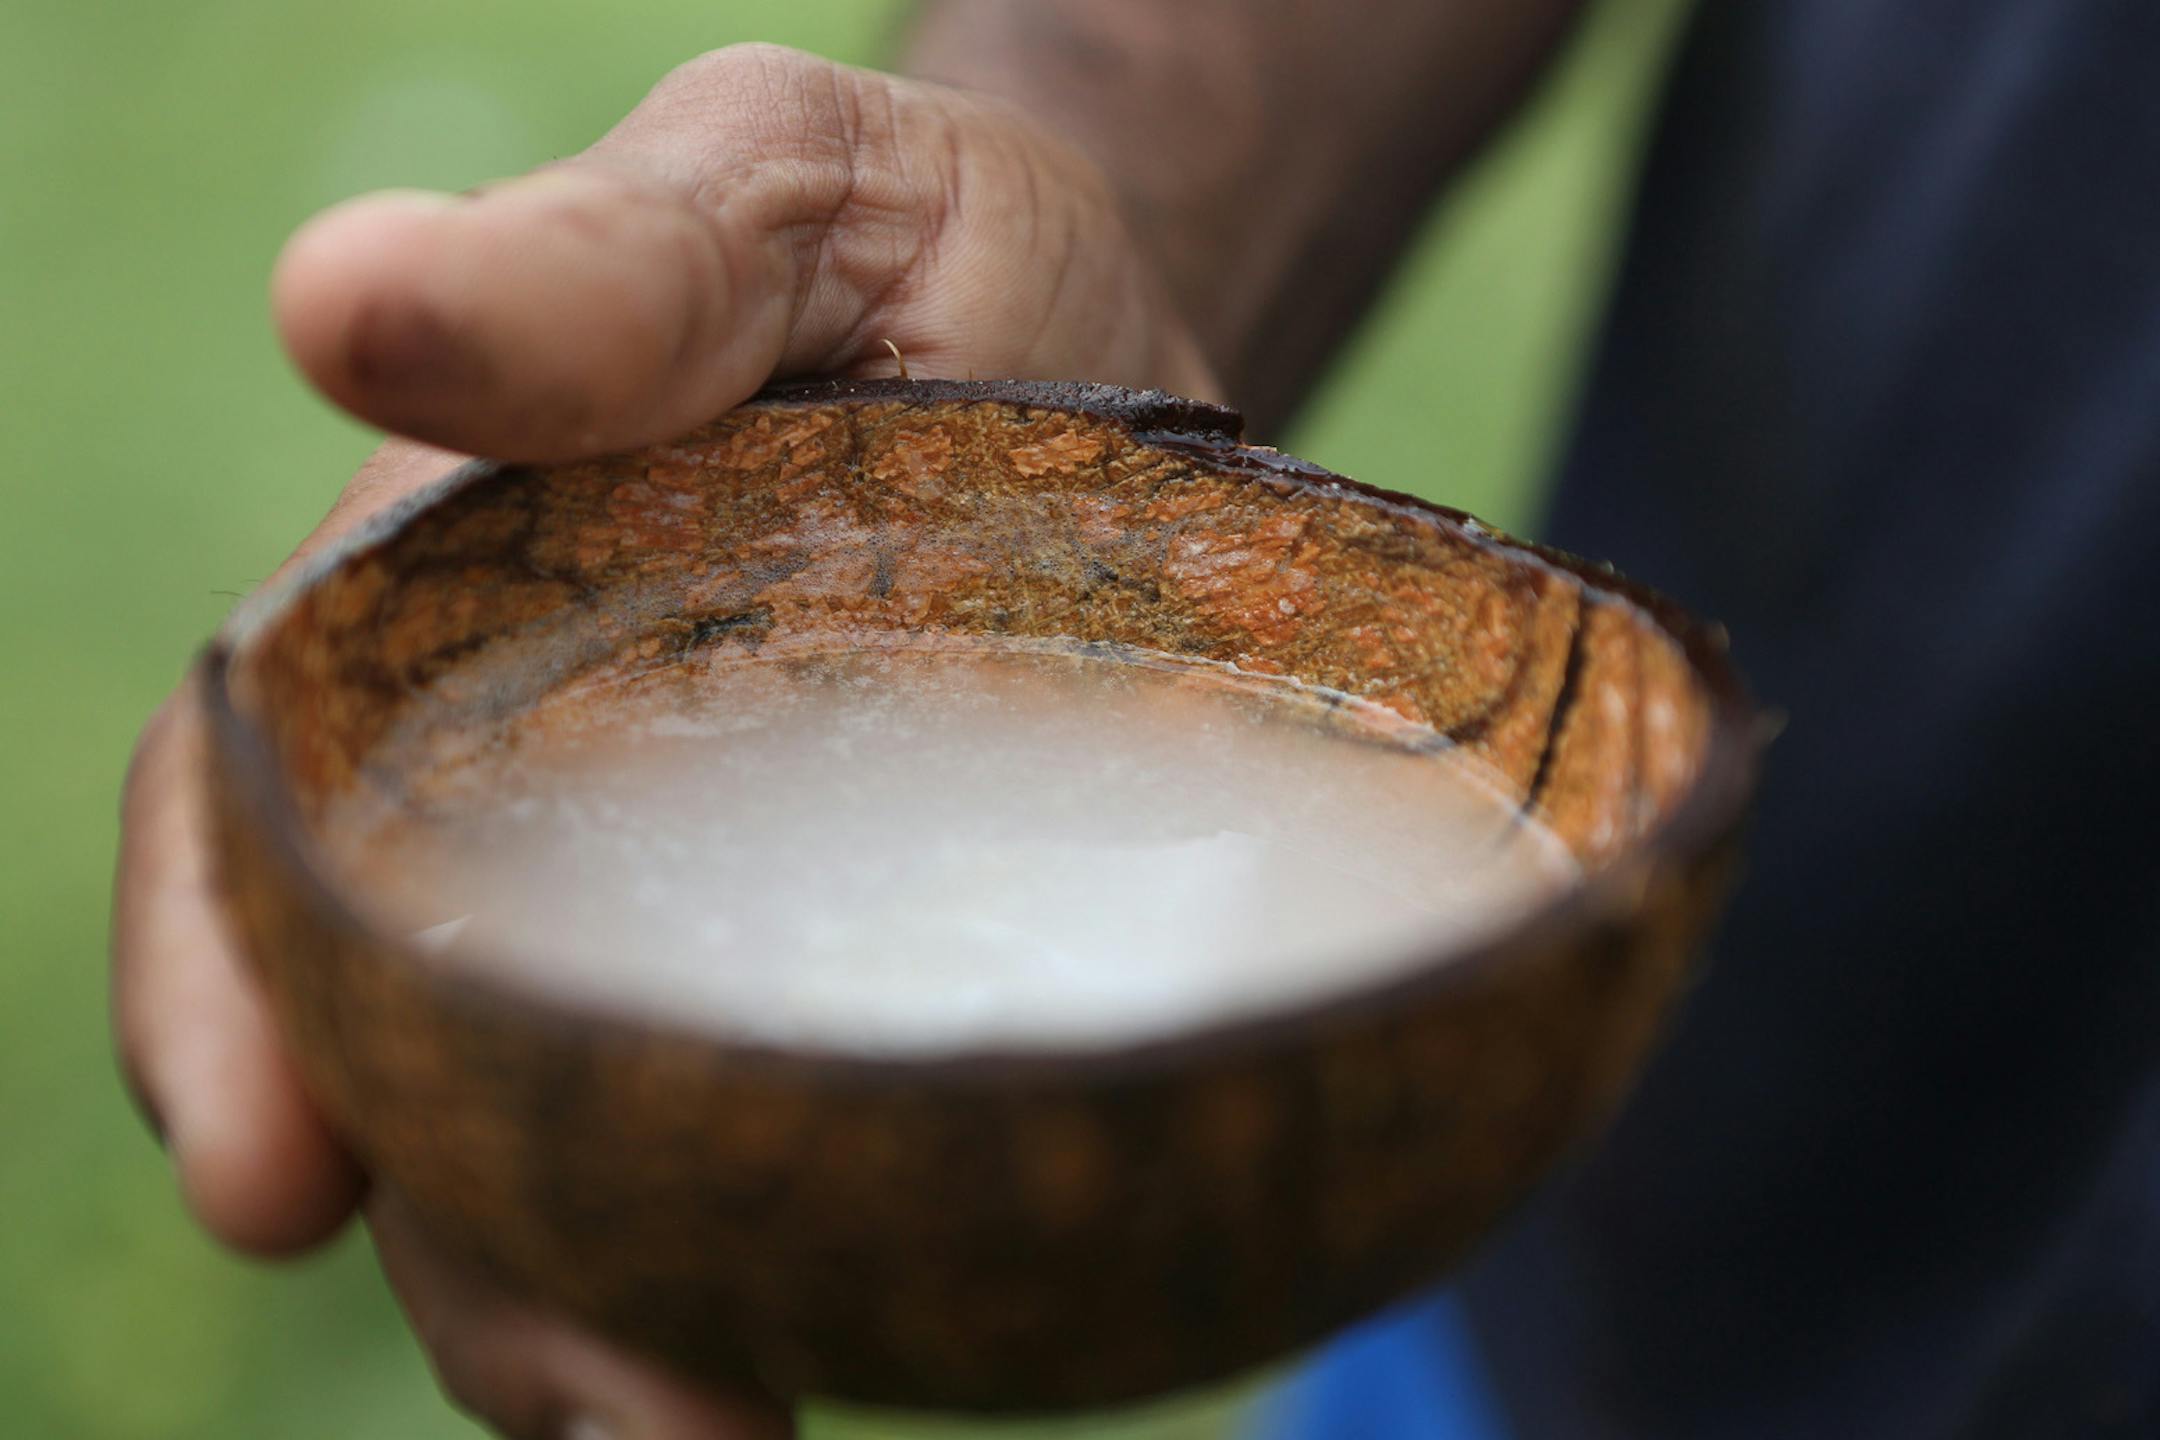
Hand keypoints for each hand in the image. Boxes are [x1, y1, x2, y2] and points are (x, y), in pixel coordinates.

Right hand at [113, 42, 1218, 1439]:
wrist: (1134, 333)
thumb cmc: (926, 251)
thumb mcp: (781, 193)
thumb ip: (603, 264)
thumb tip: (341, 302)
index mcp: (454, 620)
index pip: (273, 822)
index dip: (238, 996)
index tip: (267, 1172)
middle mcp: (555, 798)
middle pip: (442, 1057)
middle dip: (483, 1255)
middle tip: (631, 1417)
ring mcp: (722, 908)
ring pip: (610, 1148)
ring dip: (639, 1317)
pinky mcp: (885, 970)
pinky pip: (810, 1137)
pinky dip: (818, 1253)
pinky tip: (883, 1335)